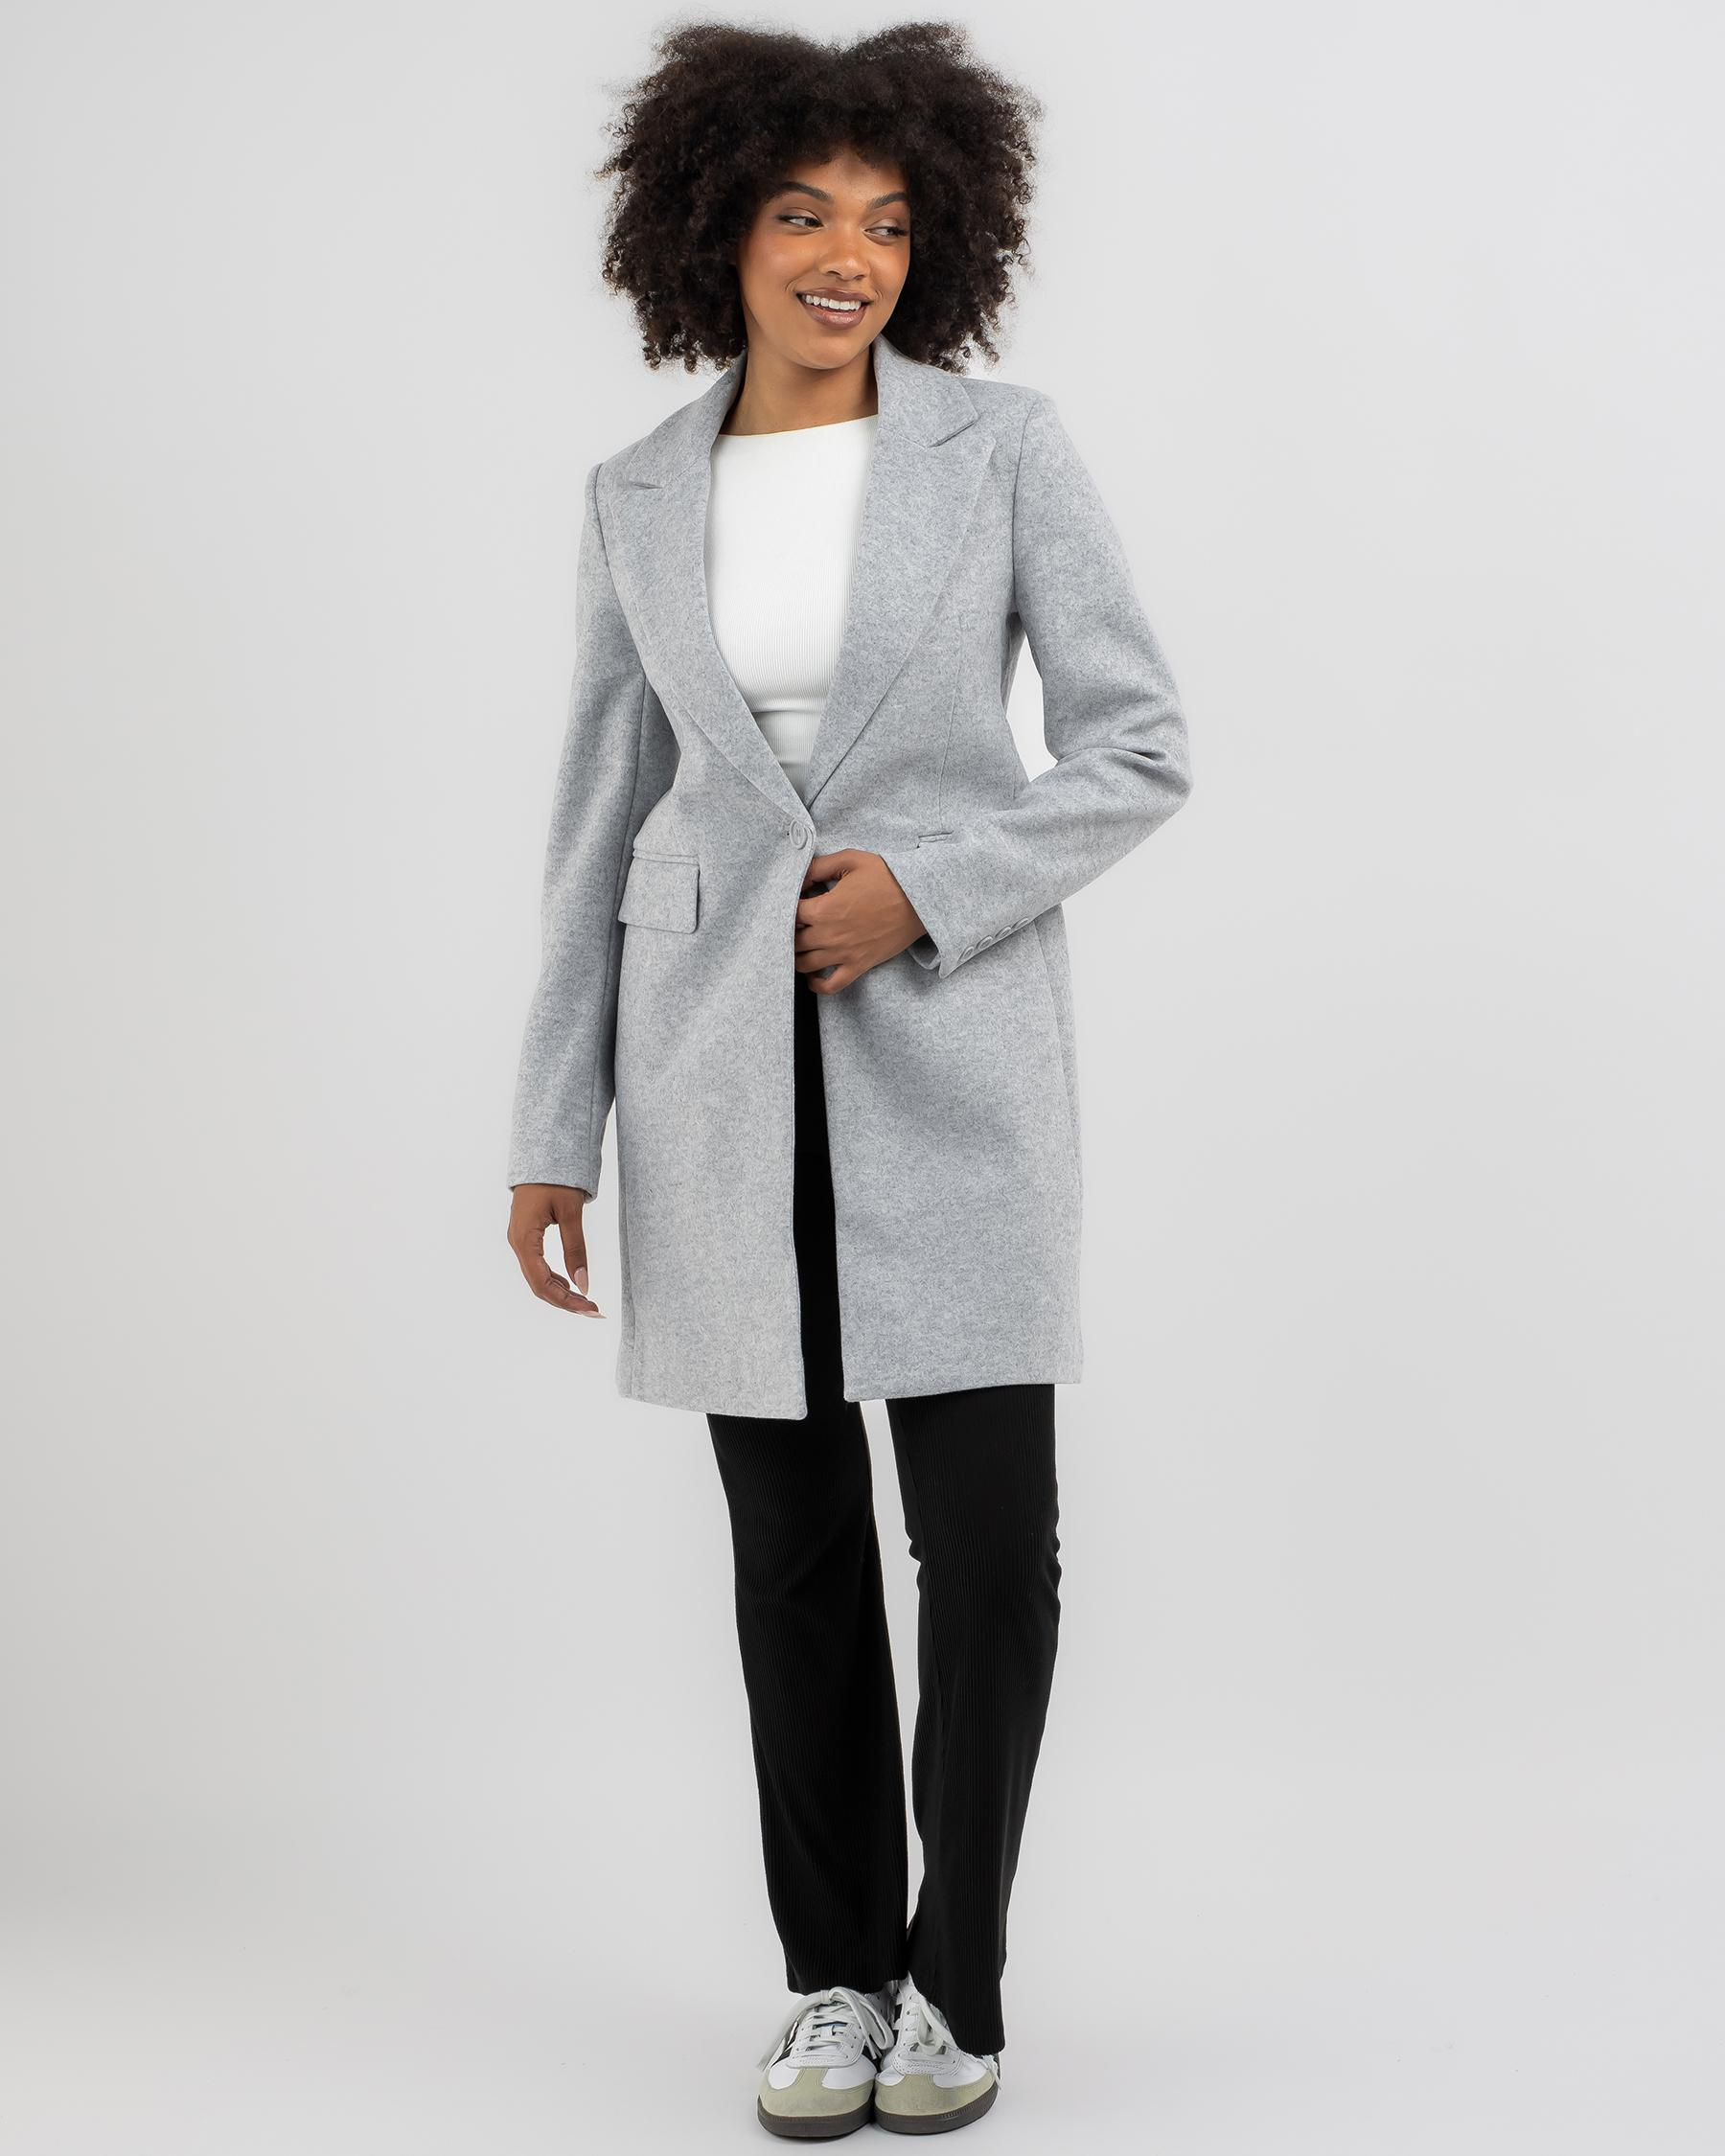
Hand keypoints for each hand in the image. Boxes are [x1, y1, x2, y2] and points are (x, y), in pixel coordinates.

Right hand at [508, 1183, 602, 1314]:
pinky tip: (572, 1285)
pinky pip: (538, 1266)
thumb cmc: (556, 1178)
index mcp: (524, 1239)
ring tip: (587, 1301)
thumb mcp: (571, 1212)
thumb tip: (584, 1284)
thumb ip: (576, 1249)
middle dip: (566, 1302)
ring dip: (561, 1293)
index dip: (566, 1301)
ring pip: (538, 1278)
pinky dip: (555, 1279)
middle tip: (595, 1310)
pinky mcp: (526, 1236)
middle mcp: (517, 1243)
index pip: (542, 1283)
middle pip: (538, 1285)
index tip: (591, 1309)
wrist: (541, 1154)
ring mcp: (520, 1240)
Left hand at [795, 849, 926, 991]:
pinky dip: (817, 985)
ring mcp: (843, 954)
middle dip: (789, 931)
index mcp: (824, 908)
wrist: (920, 900)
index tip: (792, 902)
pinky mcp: (859, 965)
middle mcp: (829, 935)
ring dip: (796, 956)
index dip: (786, 907)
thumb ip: (819, 867)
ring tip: (798, 946)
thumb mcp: (851, 860)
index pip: (789, 913)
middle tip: (793, 924)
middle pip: (793, 940)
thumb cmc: (887, 876)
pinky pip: (831, 985)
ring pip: (805, 964)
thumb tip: (799, 877)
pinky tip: (812, 977)